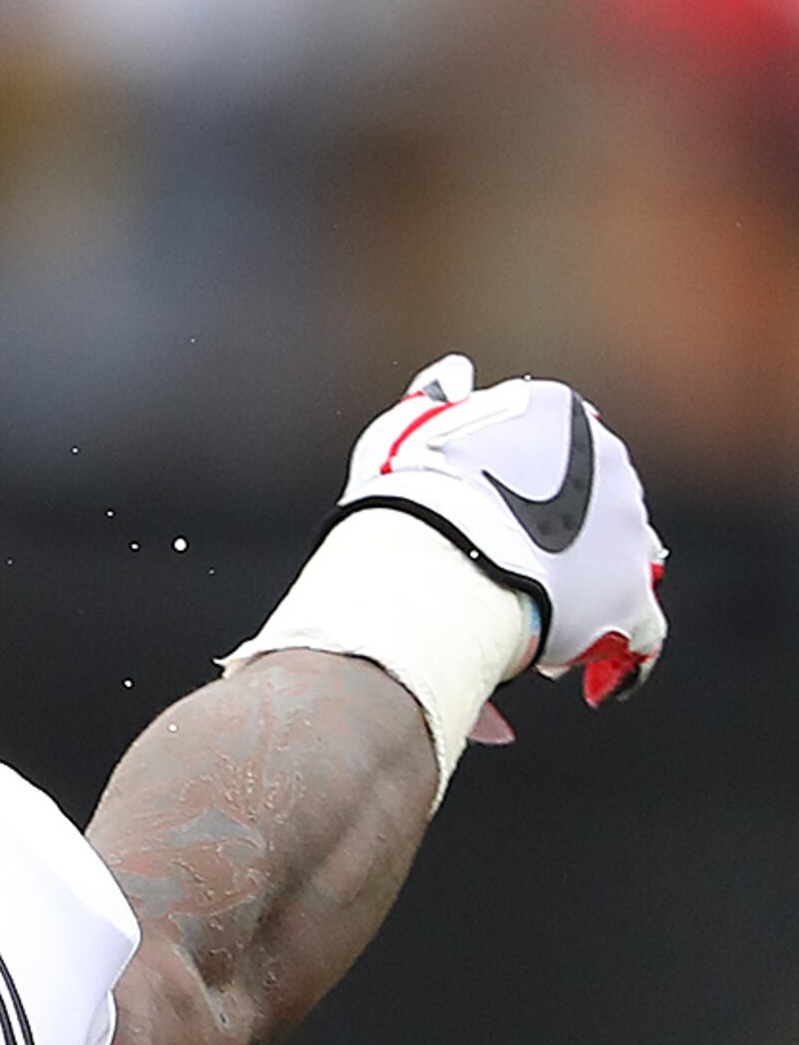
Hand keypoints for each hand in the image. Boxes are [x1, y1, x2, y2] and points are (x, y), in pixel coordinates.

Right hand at [339, 358, 665, 702]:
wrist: (429, 559)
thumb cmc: (404, 498)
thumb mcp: (406, 431)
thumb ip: (433, 400)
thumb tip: (452, 372)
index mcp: (558, 414)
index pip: (562, 450)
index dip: (530, 493)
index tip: (497, 524)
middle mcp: (607, 460)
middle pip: (596, 506)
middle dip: (563, 542)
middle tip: (509, 576)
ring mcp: (626, 528)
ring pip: (619, 564)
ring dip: (585, 591)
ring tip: (529, 623)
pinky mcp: (630, 596)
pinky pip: (641, 632)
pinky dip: (613, 653)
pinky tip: (583, 672)